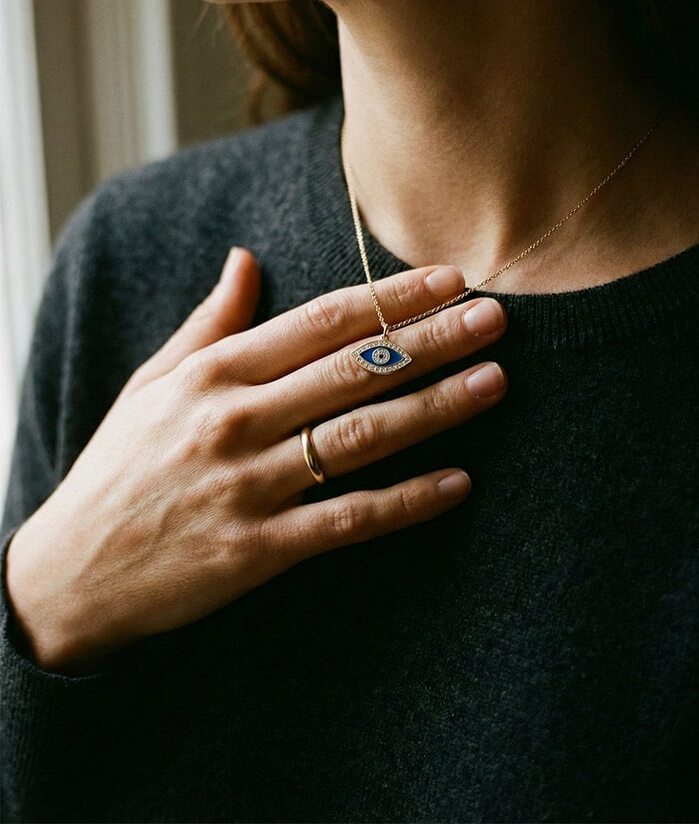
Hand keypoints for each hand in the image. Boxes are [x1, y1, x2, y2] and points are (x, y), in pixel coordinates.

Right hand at [5, 248, 506, 671]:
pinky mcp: (259, 549)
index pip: (320, 321)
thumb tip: (245, 259)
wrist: (70, 572)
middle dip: (431, 338)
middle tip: (494, 317)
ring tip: (494, 380)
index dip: (389, 296)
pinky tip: (458, 483)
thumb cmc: (119, 468)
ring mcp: (249, 486)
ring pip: (361, 437)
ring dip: (434, 407)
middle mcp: (235, 420)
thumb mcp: (152, 383)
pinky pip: (348, 519)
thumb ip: (209, 322)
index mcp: (213, 373)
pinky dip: (406, 502)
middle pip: (354, 369)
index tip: (446, 279)